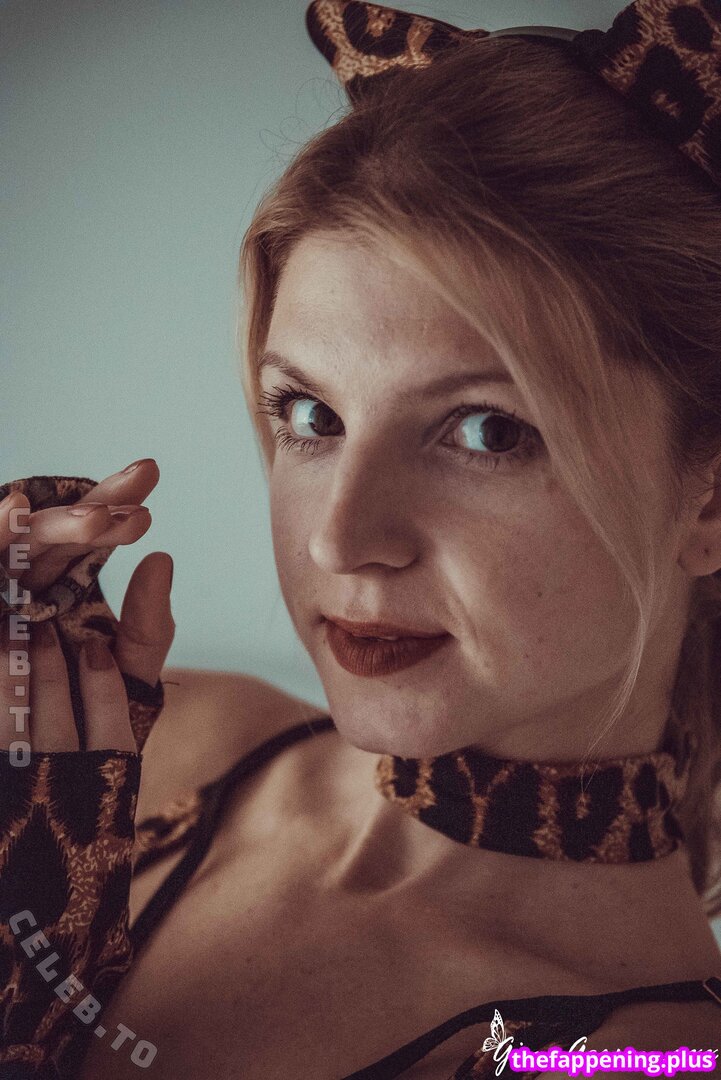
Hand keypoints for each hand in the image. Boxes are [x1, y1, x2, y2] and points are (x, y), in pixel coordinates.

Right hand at [0, 462, 174, 749]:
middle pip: (55, 531)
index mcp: (62, 586)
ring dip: (54, 527)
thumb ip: (147, 627)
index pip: (90, 532)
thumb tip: (162, 557)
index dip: (114, 498)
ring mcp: (1, 600)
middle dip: (93, 510)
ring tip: (97, 517)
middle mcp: (26, 585)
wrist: (35, 791)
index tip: (149, 470)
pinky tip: (14, 510)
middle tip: (135, 499)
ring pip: (19, 548)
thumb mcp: (126, 678)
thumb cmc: (81, 729)